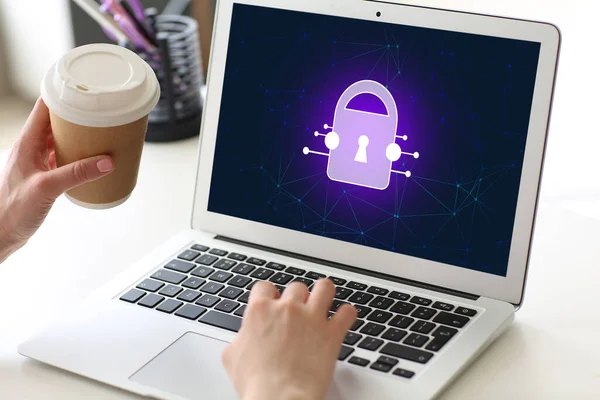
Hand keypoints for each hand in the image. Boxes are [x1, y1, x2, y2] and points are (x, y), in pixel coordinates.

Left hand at [0, 98, 113, 261]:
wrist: (1, 235)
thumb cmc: (11, 211)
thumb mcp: (46, 188)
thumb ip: (77, 174)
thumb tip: (105, 161)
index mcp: (26, 143)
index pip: (44, 108)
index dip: (62, 94)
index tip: (83, 89)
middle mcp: (31, 148)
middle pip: (56, 121)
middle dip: (78, 114)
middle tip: (101, 111)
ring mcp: (38, 162)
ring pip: (61, 139)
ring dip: (79, 134)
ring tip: (102, 131)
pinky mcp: (45, 175)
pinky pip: (64, 157)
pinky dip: (79, 154)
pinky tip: (93, 159)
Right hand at [222, 279, 356, 399]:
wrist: (279, 399)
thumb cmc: (257, 383)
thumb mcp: (233, 357)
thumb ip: (240, 338)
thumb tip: (244, 337)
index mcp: (260, 311)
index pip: (264, 287)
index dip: (270, 295)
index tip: (274, 302)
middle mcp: (287, 308)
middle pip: (296, 287)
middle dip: (298, 298)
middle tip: (299, 311)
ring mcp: (311, 318)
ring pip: (325, 287)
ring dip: (325, 293)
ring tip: (325, 301)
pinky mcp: (332, 332)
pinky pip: (348, 312)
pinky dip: (347, 314)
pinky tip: (344, 319)